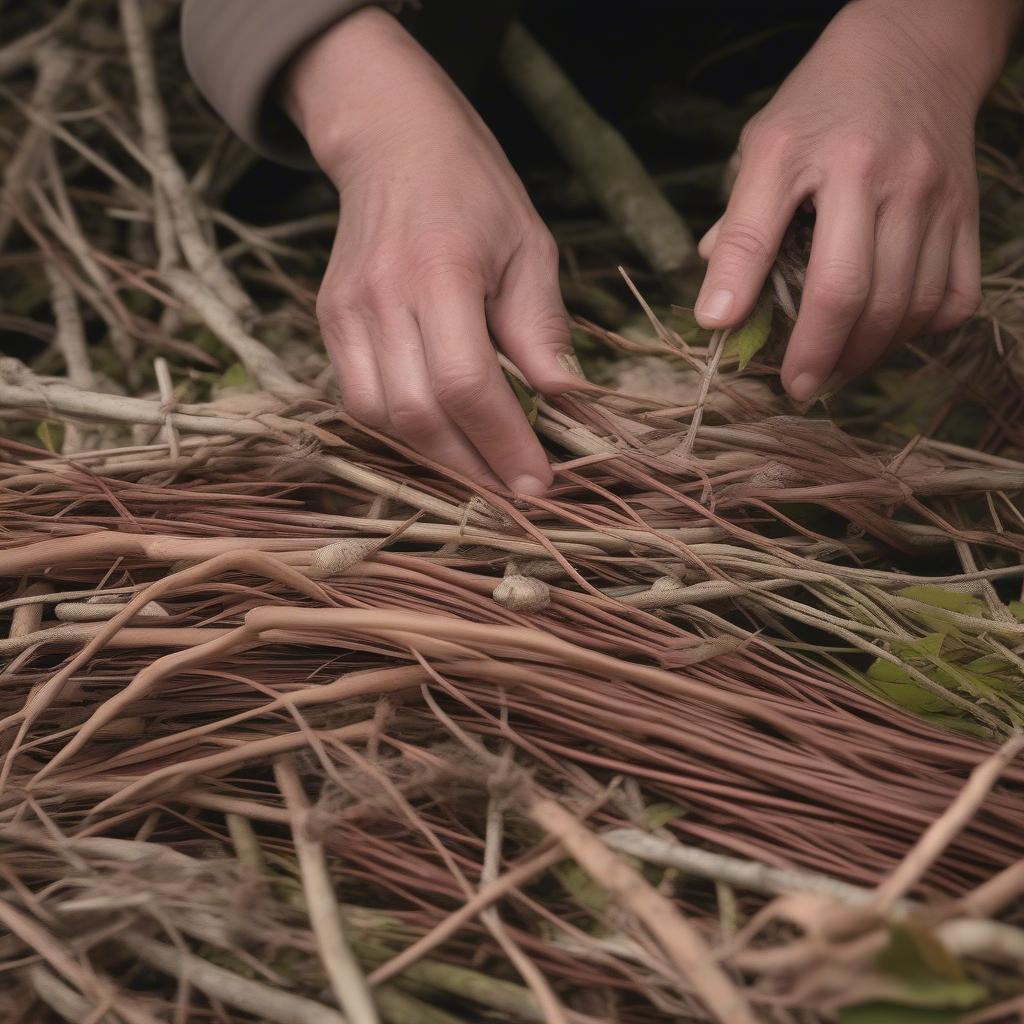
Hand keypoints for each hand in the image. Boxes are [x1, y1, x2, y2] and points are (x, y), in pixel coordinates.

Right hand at [282, 8, 579, 493]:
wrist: (393, 142)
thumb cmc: (475, 191)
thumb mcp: (530, 248)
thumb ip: (541, 329)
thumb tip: (566, 403)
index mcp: (440, 272)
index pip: (466, 384)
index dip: (503, 444)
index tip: (539, 483)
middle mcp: (381, 297)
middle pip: (418, 415)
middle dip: (472, 468)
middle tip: (515, 495)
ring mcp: (345, 311)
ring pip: (380, 419)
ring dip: (434, 460)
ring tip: (482, 475)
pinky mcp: (329, 321)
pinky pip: (360, 400)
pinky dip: (400, 433)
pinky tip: (440, 440)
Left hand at [694, 0, 1019, 401]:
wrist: (917, 48)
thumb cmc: (825, 101)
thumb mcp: (766, 143)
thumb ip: (741, 220)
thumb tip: (715, 307)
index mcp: (814, 154)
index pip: (763, 238)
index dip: (741, 298)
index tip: (724, 339)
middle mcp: (883, 177)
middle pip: (852, 293)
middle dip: (819, 354)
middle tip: (797, 386)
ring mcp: (935, 198)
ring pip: (906, 305)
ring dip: (866, 354)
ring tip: (835, 370)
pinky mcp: (968, 213)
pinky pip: (954, 295)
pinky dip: (922, 329)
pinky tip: (889, 335)